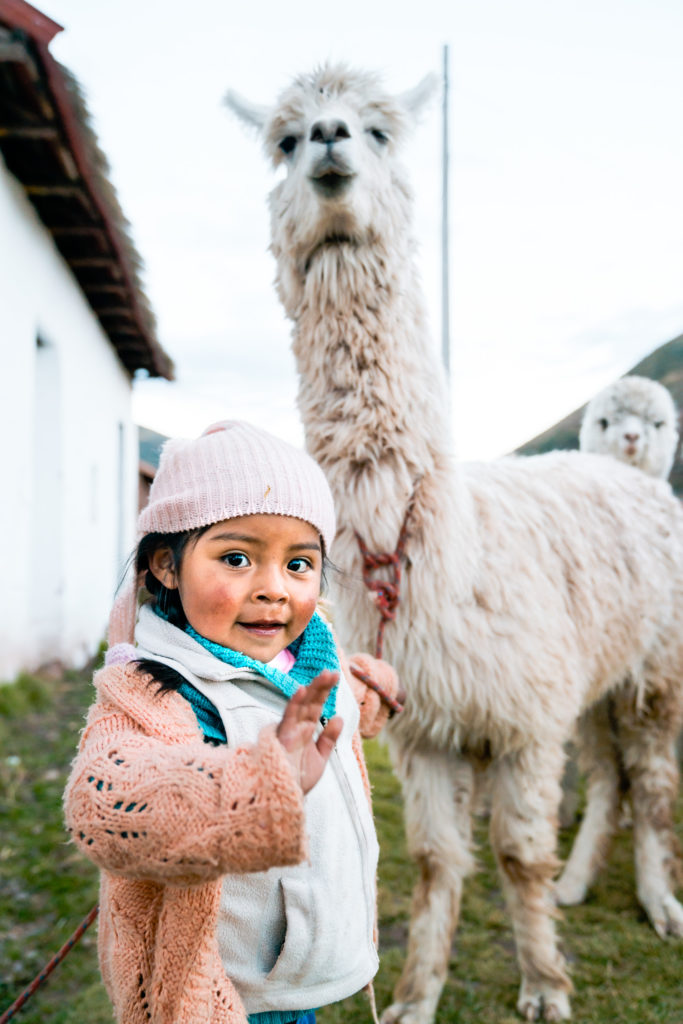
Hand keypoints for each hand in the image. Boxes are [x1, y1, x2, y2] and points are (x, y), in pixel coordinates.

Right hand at [276, 670, 342, 793]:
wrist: (284, 798)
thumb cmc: (298, 779)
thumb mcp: (320, 758)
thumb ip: (328, 739)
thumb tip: (339, 717)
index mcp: (305, 730)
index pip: (316, 706)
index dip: (325, 691)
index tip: (335, 676)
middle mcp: (297, 727)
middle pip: (311, 702)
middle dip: (321, 686)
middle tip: (332, 671)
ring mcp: (290, 730)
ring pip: (301, 705)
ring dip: (312, 689)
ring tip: (324, 675)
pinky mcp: (282, 737)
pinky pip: (288, 717)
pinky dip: (295, 703)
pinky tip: (302, 690)